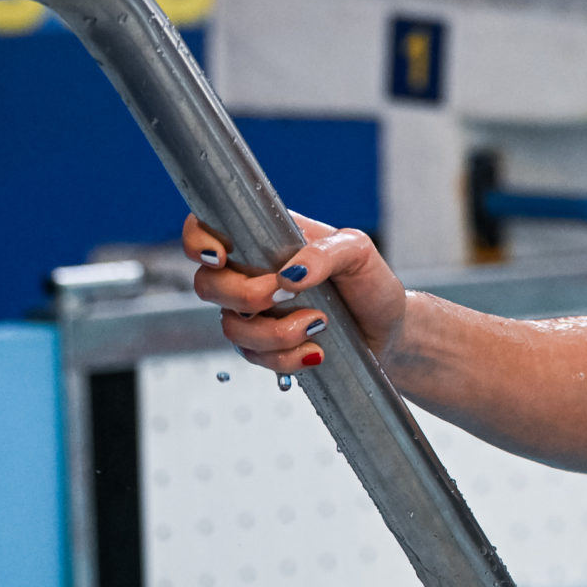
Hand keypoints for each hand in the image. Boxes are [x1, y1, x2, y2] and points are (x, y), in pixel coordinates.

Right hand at [184, 210, 408, 375]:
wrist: (387, 330)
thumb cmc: (371, 283)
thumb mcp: (358, 252)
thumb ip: (325, 253)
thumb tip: (289, 274)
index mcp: (267, 239)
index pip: (208, 229)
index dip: (198, 241)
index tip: (220, 257)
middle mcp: (252, 273)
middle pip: (207, 284)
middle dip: (244, 296)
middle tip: (284, 295)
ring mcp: (254, 312)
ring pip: (231, 327)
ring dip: (274, 332)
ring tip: (319, 323)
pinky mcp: (263, 345)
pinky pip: (253, 357)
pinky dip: (285, 357)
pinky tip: (315, 350)